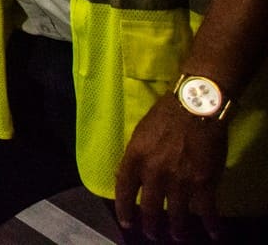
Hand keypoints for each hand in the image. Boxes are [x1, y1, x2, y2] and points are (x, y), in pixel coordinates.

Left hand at [114, 96, 227, 241]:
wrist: (195, 106)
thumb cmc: (166, 114)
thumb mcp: (140, 133)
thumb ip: (136, 155)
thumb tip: (129, 173)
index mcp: (135, 157)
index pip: (124, 188)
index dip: (124, 208)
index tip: (126, 221)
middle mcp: (154, 172)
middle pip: (149, 206)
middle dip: (150, 224)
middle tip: (152, 234)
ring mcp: (179, 180)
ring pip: (176, 213)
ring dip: (177, 228)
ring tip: (178, 236)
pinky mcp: (204, 182)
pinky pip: (207, 210)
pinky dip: (211, 224)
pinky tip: (214, 233)